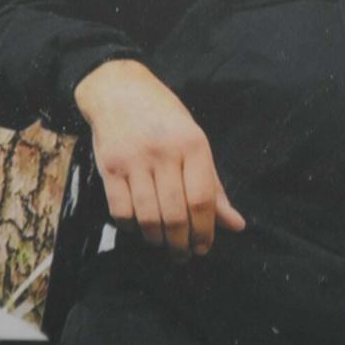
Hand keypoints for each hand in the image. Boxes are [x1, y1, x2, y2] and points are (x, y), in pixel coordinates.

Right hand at [75, 59, 244, 256]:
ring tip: (162, 243)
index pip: (202, 199)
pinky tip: (139, 227)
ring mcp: (134, 160)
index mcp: (193, 143)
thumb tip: (235, 225)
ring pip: (148, 217)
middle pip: (175, 214)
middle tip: (183, 254)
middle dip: (181, 243)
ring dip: (157, 239)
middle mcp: (164, 151)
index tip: (204, 247)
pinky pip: (120, 211)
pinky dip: (131, 227)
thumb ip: (213, 185)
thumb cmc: (164, 117)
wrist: (119, 89)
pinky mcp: (109, 167)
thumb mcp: (194, 141)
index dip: (205, 231)